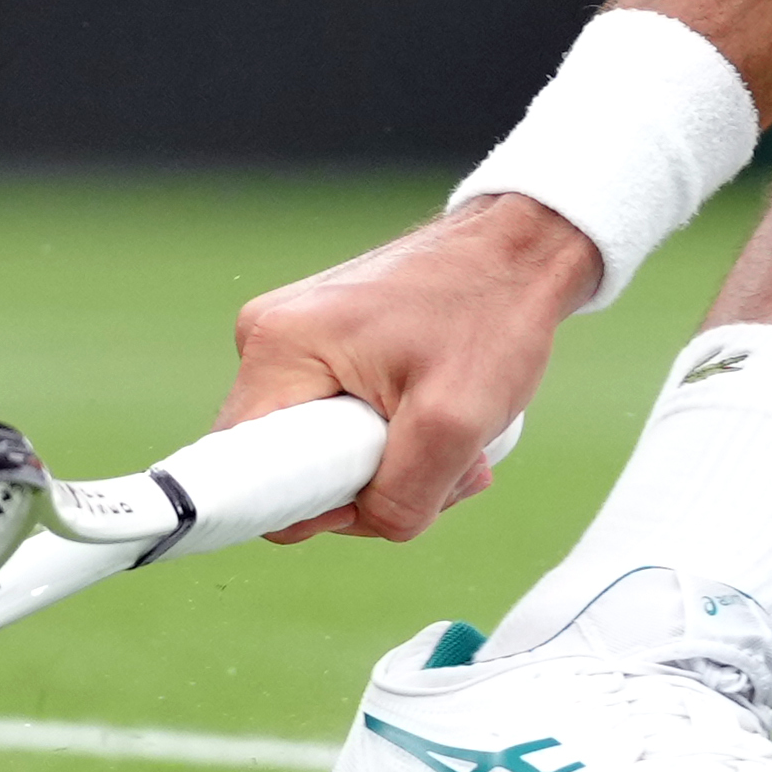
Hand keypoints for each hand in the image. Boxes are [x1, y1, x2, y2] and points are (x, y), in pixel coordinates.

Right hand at [224, 194, 602, 541]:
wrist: (524, 249)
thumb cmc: (493, 312)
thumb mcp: (456, 421)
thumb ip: (402, 497)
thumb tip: (367, 522)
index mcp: (278, 349)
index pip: (247, 474)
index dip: (307, 508)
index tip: (374, 493)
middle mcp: (272, 341)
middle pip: (289, 468)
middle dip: (367, 487)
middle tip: (441, 465)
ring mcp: (299, 342)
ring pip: (324, 452)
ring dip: (393, 465)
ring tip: (457, 437)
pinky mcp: (328, 347)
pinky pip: (341, 424)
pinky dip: (396, 438)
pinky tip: (444, 419)